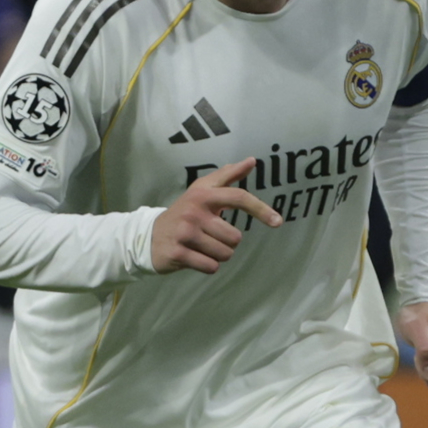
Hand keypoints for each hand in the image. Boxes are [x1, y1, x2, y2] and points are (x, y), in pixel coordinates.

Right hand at [150, 156, 280, 273]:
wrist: (150, 235)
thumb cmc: (185, 212)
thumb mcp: (202, 191)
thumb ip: (228, 176)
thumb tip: (252, 161)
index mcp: (203, 195)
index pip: (238, 198)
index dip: (260, 209)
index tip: (277, 222)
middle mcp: (194, 211)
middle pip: (234, 237)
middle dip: (227, 242)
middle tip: (209, 236)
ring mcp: (185, 233)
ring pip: (224, 254)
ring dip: (218, 255)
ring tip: (202, 246)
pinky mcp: (178, 253)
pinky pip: (211, 267)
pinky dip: (208, 266)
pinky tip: (195, 257)